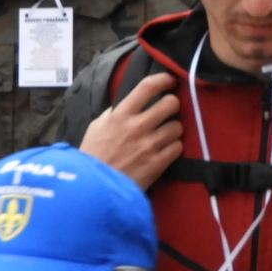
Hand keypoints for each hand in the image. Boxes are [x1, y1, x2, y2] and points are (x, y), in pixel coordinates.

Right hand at [79, 72, 182, 188]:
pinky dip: (174, 147)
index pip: (147, 87)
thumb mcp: (97, 126)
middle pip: (171, 104)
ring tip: (165, 134)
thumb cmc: (93, 156)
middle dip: (173, 105)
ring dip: (173, 129)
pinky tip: (165, 150)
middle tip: (169, 110)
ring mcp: (149, 145)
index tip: (169, 80)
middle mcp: (137, 126)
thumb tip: (132, 102)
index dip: (163, 79)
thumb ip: (115, 112)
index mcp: (121, 114)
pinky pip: (177, 147)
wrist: (94, 190)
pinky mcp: (157, 164)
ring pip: (177, 127)